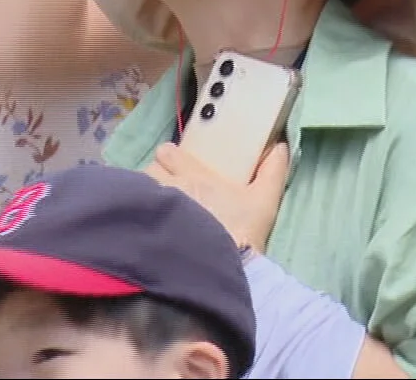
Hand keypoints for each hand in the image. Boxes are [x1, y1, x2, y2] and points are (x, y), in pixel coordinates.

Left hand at [144, 141, 289, 251]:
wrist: (216, 269)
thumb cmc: (241, 232)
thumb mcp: (264, 201)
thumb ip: (273, 171)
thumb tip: (281, 145)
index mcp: (193, 175)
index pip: (167, 153)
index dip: (170, 157)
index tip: (176, 165)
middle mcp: (168, 187)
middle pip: (150, 169)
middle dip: (156, 175)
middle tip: (167, 188)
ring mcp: (152, 210)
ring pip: (138, 191)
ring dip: (144, 195)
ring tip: (155, 209)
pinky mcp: (144, 231)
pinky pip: (134, 214)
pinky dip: (139, 216)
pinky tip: (150, 228)